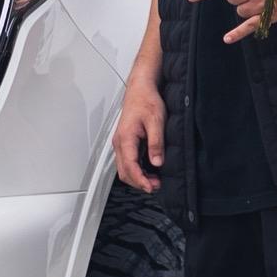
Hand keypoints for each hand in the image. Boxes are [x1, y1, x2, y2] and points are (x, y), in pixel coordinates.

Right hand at [112, 69, 167, 191]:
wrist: (140, 89)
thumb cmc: (146, 101)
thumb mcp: (156, 121)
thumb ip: (156, 143)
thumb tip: (157, 162)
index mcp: (125, 138)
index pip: (130, 166)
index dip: (140, 180)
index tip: (151, 187)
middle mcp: (119, 142)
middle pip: (124, 172)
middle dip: (139, 182)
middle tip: (156, 186)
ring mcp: (120, 143)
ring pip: (124, 168)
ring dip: (137, 177)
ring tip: (154, 181)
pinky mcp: (125, 142)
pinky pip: (127, 162)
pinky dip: (136, 170)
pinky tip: (149, 171)